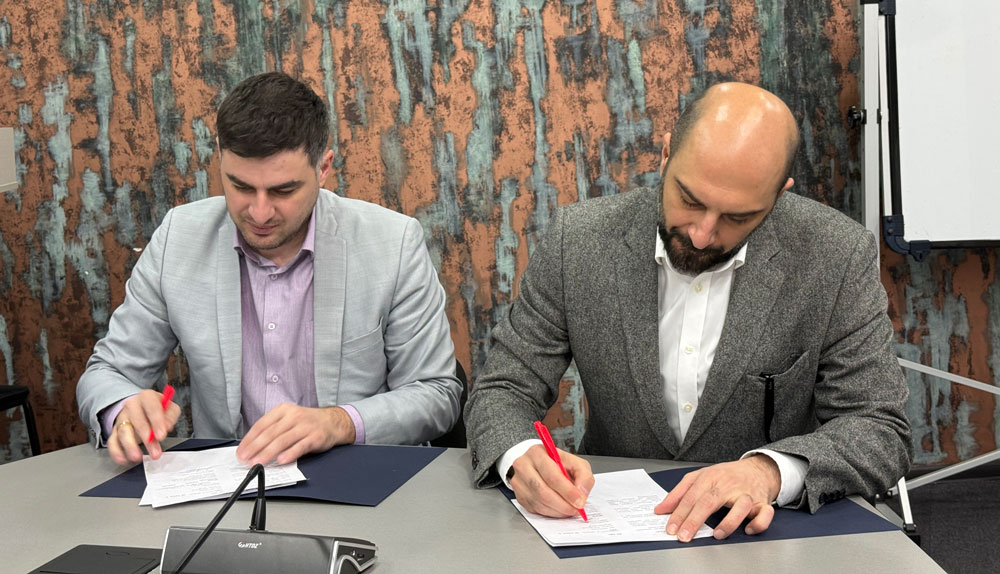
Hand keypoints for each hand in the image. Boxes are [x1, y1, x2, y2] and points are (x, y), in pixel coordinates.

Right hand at [109, 390, 180, 464]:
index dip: (157, 421)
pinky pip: (112, 442)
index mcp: (147, 397)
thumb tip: (167, 426)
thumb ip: (170, 416)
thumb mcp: (169, 409)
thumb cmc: (157, 409)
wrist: (141, 408)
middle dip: (146, 438)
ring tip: (138, 457)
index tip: (161, 435)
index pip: (151, 406)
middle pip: (137, 421)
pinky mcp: (115, 431)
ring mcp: (122, 418)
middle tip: (155, 452)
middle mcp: (132, 405)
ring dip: (130, 446)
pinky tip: (124, 459)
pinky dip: (117, 452)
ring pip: (123, 432)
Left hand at [236, 403, 355, 464]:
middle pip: (270, 433)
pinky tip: (281, 460)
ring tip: (258, 463)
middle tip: (245, 459)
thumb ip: (273, 430)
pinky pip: (300, 446)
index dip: (249, 439)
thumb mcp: (288, 419)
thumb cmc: (306, 423)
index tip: (241, 451)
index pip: (262, 424)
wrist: (333, 422)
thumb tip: (253, 447)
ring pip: (283, 440)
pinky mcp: (315, 437)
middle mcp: (294, 416)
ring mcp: (305, 426)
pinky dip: (290, 454)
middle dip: (255, 447)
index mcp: (283, 410)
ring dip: (268, 453)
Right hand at [509, 444, 594, 517]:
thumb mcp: (575, 462)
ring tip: (569, 509)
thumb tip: (581, 493)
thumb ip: (583, 475)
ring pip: (539, 502)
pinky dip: (550, 512)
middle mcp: (523, 466)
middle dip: (563, 504)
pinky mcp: (518, 495)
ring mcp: (518, 482)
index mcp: (537, 453)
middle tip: (576, 509)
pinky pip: (535, 509)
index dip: (568, 491)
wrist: (538, 465)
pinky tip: (559, 509)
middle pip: (542, 490)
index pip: (552, 475)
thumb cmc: (556, 463)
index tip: (580, 501)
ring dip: (558, 510)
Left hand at [654, 455, 780, 541]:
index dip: (679, 513)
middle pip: (710, 500)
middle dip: (695, 520)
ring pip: (741, 506)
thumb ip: (679, 492)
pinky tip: (748, 530)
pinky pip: (765, 513)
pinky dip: (759, 523)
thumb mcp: (700, 477)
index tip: (671, 528)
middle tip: (684, 536)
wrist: (757, 469)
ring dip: (729, 521)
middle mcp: (728, 484)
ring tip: (716, 535)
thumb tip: (660, 509)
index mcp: (711, 476)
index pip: (691, 496)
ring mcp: (747, 493)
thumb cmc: (726, 475)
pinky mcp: (763, 502)